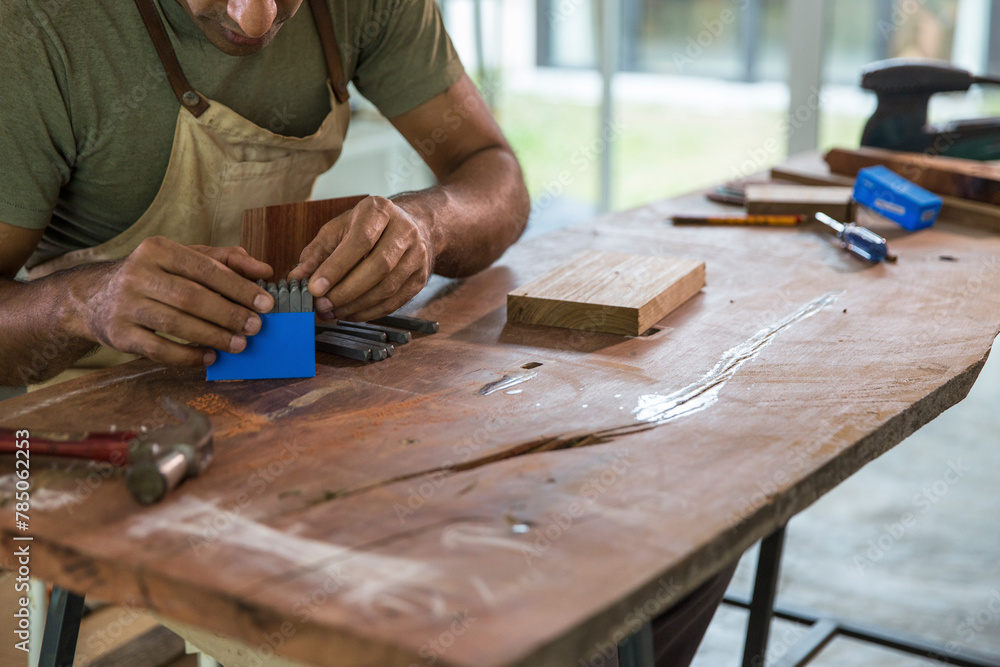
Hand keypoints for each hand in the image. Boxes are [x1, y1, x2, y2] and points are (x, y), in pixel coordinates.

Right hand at [74, 237, 273, 366]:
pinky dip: (188, 356)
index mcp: (158, 249)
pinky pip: (159, 350)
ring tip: (239, 344)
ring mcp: (125, 305)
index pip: (206, 269)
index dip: (239, 288)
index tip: (266, 304)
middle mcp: (138, 274)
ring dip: (214, 336)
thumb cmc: (153, 276)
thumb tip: (264, 270)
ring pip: (177, 324)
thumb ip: (224, 260)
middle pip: (192, 298)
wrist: (93, 298)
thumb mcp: (183, 258)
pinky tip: (210, 356)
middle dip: (229, 314)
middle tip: (255, 327)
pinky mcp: (119, 334)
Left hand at [288, 196, 433, 321]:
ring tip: (332, 312)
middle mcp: (405, 231)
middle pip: (378, 266)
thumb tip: (297, 277)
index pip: (360, 241)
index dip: (336, 267)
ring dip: (356, 305)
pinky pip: (395, 302)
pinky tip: (350, 314)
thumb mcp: (340, 229)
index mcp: (380, 211)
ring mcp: (417, 256)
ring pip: (388, 288)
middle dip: (346, 291)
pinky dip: (369, 312)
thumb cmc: (369, 227)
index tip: (315, 288)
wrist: (411, 227)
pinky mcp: (420, 278)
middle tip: (322, 305)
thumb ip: (318, 252)